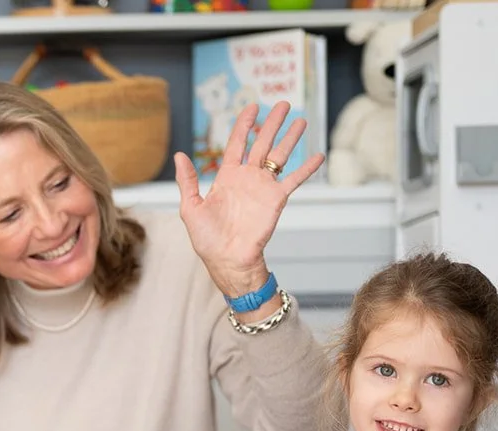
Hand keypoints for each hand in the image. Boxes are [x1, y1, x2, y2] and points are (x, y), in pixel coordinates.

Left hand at [175, 100, 324, 300]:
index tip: (252, 107)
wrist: (226, 260)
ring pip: (280, 156)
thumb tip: (179, 155)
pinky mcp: (276, 200)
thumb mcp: (190, 207)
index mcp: (226, 176)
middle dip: (272, 123)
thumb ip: (187, 181)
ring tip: (301, 121)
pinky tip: (318, 155)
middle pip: (262, 143)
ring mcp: (263, 187)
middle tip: (284, 104)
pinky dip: (306, 169)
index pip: (237, 143)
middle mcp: (247, 178)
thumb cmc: (206, 238)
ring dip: (290, 138)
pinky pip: (294, 180)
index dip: (244, 124)